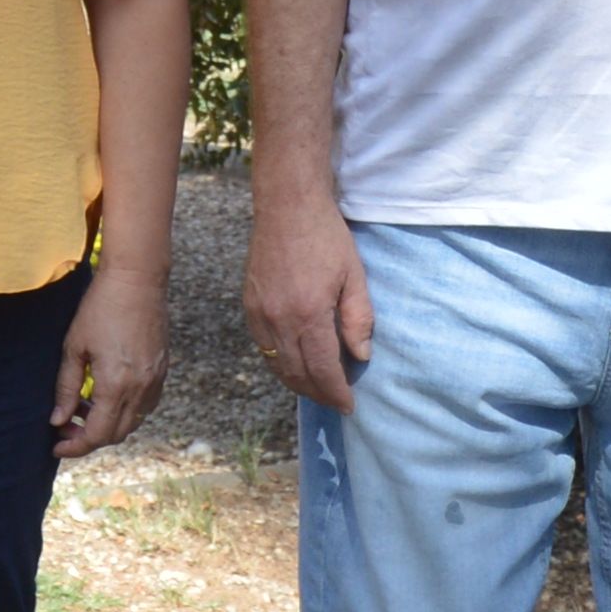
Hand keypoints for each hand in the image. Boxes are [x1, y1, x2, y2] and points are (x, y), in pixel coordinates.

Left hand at [54, 259, 169, 459]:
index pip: (97, 435)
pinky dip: (124, 411)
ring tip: (83, 408)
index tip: (56, 446)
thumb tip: (57, 420)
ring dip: (107, 425)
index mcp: (115, 385)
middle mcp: (140, 389)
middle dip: (88, 438)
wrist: (137, 280)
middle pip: (115, 434)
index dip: (75, 446)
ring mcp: (155, 381)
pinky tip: (105, 395)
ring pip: (132, 423)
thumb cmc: (100, 308)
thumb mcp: (74, 348)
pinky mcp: (162, 371)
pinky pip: (144, 406)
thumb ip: (66, 388)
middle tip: (65, 427)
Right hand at [244, 185, 375, 413]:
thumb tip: (360, 357)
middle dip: (318, 393)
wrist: (287, 206)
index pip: (323, 369)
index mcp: (309, 314)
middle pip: (297, 373)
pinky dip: (280, 363)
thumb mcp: (354, 276)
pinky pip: (264, 347)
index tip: (348, 406)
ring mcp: (260, 314)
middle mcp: (279, 319)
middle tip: (335, 401)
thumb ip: (358, 319)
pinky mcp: (250, 306)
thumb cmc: (327, 237)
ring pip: (277, 364)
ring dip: (297, 383)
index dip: (336, 392)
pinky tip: (295, 364)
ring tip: (317, 389)